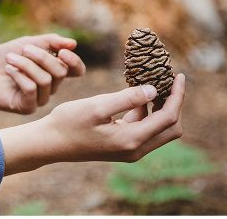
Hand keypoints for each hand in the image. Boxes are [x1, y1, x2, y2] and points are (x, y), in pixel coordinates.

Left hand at [0, 34, 85, 113]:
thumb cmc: (1, 58)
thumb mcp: (26, 43)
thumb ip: (49, 42)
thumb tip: (73, 43)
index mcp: (52, 70)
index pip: (76, 70)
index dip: (74, 61)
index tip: (63, 50)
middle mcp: (49, 86)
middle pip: (60, 72)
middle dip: (42, 57)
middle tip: (24, 49)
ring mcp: (39, 98)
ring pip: (46, 80)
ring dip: (26, 65)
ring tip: (10, 59)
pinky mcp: (26, 107)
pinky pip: (32, 90)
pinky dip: (20, 76)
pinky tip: (8, 70)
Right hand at [0, 74, 185, 174]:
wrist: (48, 142)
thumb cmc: (67, 122)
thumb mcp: (97, 105)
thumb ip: (127, 98)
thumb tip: (154, 89)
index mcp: (131, 140)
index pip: (168, 117)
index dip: (177, 95)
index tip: (178, 75)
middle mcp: (134, 150)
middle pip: (171, 128)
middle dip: (174, 104)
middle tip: (169, 81)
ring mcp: (128, 150)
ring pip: (159, 130)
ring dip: (161, 108)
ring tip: (154, 84)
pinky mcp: (121, 147)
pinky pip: (144, 130)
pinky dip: (147, 113)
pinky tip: (137, 97)